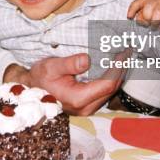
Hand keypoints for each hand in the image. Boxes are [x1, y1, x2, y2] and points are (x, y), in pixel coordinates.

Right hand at [3, 54, 122, 115]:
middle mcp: (86, 107)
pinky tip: (114, 66)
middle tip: (127, 50)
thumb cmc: (41, 78)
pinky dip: (111, 77)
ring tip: (123, 56)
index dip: (118, 68)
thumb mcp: (51, 67)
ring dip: (118, 73)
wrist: (33, 89)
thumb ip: (69, 64)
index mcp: (78, 99)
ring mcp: (88, 108)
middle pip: (112, 88)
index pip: (107, 84)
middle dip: (121, 69)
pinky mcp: (89, 104)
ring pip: (111, 91)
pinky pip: (105, 91)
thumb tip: (88, 59)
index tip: (124, 53)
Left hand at [127, 0, 159, 30]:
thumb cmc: (157, 11)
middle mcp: (156, 0)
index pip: (137, 3)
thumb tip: (134, 20)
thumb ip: (140, 14)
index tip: (129, 17)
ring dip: (154, 24)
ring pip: (157, 15)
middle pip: (147, 10)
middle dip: (146, 20)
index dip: (132, 10)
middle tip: (148, 24)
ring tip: (155, 27)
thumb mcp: (148, 10)